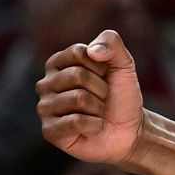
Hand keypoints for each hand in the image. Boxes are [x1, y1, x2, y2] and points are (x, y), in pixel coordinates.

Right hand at [37, 30, 145, 164]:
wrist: (129, 129)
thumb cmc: (121, 94)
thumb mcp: (123, 63)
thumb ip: (111, 43)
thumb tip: (92, 51)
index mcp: (58, 63)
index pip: (79, 53)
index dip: (101, 66)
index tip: (105, 76)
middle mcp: (45, 84)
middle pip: (77, 75)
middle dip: (101, 88)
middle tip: (103, 98)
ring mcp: (44, 108)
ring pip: (78, 98)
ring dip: (98, 107)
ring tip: (97, 113)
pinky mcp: (49, 131)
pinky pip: (75, 122)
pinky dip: (94, 125)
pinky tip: (93, 128)